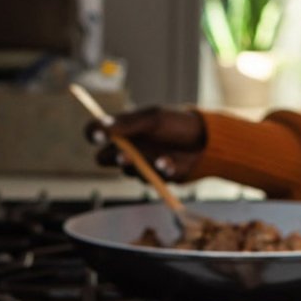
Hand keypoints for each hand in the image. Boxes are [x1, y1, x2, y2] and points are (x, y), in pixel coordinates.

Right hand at [85, 107, 205, 181]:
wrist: (206, 142)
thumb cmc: (177, 124)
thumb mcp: (153, 120)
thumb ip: (127, 125)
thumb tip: (101, 127)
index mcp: (123, 129)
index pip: (96, 132)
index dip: (93, 134)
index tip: (99, 136)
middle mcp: (128, 147)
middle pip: (104, 159)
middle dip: (114, 158)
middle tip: (127, 155)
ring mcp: (140, 163)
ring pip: (127, 172)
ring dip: (142, 166)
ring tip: (162, 158)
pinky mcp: (155, 177)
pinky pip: (150, 180)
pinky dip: (161, 171)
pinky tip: (169, 162)